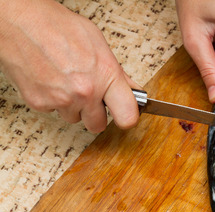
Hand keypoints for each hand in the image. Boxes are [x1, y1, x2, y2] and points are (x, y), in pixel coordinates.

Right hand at [0, 0, 139, 132]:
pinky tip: (51, 80)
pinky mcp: (40, 103)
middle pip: (98, 125)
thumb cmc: (58, 26)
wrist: (20, 22)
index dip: (127, 117)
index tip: (125, 115)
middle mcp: (85, 92)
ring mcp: (62, 100)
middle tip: (91, 99)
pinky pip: (53, 111)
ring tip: (66, 81)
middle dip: (96, 114)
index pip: (127, 116)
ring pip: (74, 118)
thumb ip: (117, 72)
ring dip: (72, 106)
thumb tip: (131, 89)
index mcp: (105, 76)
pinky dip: (53, 100)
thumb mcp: (98, 43)